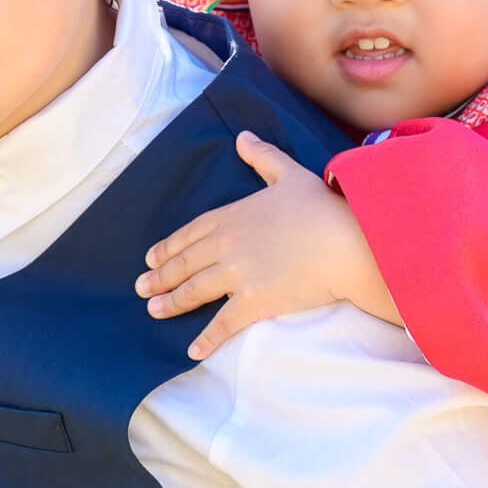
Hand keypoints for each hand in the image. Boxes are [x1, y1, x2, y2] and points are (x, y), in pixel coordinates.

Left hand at [135, 132, 400, 359]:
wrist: (346, 241)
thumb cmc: (322, 207)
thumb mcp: (290, 174)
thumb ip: (263, 156)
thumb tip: (243, 136)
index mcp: (233, 216)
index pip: (190, 233)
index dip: (168, 247)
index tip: (151, 258)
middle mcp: (227, 245)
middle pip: (185, 263)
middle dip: (160, 277)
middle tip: (141, 288)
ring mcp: (237, 274)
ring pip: (194, 291)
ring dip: (171, 303)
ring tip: (154, 312)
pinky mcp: (253, 302)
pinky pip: (223, 324)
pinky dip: (207, 339)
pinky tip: (192, 351)